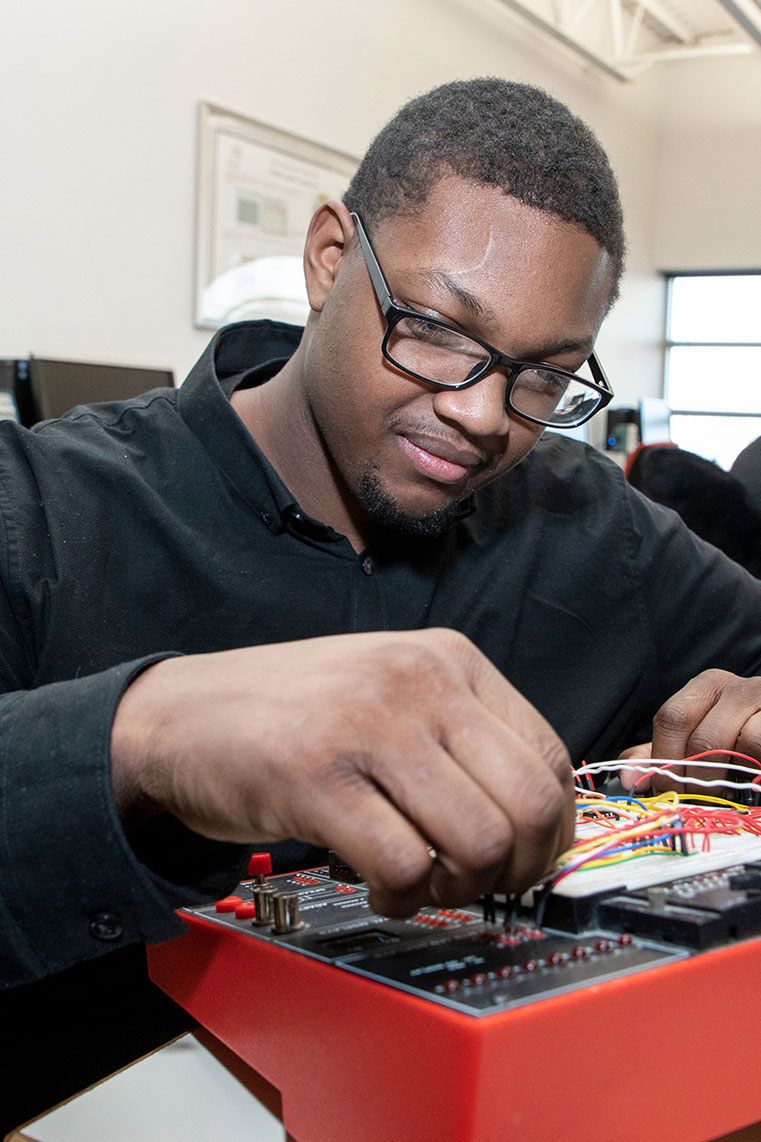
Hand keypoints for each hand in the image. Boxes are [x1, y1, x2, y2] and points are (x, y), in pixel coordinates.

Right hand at [111, 628, 573, 916]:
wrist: (181, 714)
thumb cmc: (293, 714)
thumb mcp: (393, 691)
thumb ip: (463, 734)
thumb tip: (536, 819)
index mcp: (449, 658)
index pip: (551, 756)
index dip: (551, 831)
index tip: (524, 862)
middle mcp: (418, 682)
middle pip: (528, 806)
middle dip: (517, 870)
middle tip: (476, 885)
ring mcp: (367, 725)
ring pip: (477, 842)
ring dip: (459, 889)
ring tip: (420, 885)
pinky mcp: (317, 779)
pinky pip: (404, 867)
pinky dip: (403, 900)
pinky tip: (378, 890)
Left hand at [619, 669, 760, 794]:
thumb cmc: (744, 736)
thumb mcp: (701, 737)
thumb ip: (663, 754)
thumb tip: (627, 777)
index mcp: (707, 687)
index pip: (671, 718)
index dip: (665, 761)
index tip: (666, 791)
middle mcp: (738, 687)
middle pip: (702, 738)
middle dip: (696, 781)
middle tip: (697, 802)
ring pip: (741, 747)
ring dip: (731, 781)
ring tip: (730, 793)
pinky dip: (756, 774)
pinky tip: (752, 780)